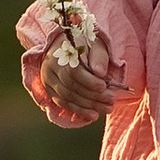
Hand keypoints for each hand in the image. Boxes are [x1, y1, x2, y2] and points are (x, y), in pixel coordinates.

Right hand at [19, 0, 121, 120]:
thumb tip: (100, 73)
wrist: (66, 45)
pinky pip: (64, 104)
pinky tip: (93, 115)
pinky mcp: (50, 91)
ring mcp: (48, 81)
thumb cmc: (84, 43)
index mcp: (59, 53)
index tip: (104, 86)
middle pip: (71, 87)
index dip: (89, 81)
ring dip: (88, 106)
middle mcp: (49, 68)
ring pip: (68, 98)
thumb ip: (98, 57)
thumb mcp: (93, 44)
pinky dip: (79, 111)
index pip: (73, 72)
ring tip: (106, 109)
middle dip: (93, 96)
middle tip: (111, 100)